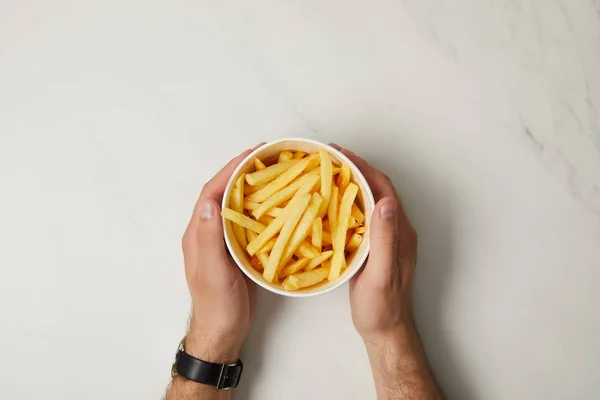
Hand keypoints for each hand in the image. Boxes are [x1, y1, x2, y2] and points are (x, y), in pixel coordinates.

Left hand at [181, 144, 262, 362]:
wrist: (223, 333)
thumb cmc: (216, 305)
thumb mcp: (213, 272)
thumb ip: (209, 238)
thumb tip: (210, 204)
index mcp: (198, 233)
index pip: (212, 193)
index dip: (230, 170)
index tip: (252, 155)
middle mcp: (210, 233)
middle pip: (225, 194)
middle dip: (244, 173)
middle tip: (269, 158)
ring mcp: (224, 242)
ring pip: (238, 207)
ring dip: (254, 189)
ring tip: (277, 174)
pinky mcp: (238, 252)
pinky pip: (249, 223)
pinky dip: (263, 210)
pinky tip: (279, 206)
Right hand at [330, 144, 417, 340]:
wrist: (384, 329)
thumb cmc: (382, 306)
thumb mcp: (381, 273)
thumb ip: (385, 239)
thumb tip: (387, 202)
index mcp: (399, 231)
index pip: (383, 189)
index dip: (363, 168)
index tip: (341, 154)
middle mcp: (395, 229)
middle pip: (376, 189)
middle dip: (355, 169)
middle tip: (329, 158)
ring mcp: (385, 237)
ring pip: (368, 201)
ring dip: (350, 183)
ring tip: (327, 172)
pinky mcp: (374, 246)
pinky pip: (360, 215)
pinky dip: (346, 202)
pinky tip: (329, 203)